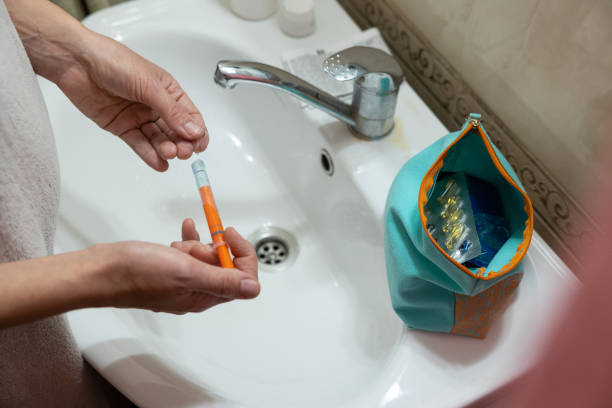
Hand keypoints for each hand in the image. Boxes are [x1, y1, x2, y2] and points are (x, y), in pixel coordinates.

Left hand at [55, 32, 208, 170]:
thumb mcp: (150, 86)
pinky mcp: (122, 126)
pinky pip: (139, 144)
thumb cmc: (113, 61)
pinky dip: (149, 155)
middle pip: (176, 130)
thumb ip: (172, 111)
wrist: (77, 63)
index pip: (189, 115)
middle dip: (182, 142)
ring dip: (166, 149)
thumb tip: (193, 130)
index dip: (197, 131)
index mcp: (167, 90)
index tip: (199, 144)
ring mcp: (138, 116)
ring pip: (158, 139)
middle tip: (183, 151)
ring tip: (169, 154)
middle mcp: (155, 104)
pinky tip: (159, 163)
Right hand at [94, 221, 258, 313]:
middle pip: (226, 266)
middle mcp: (196, 292)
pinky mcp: (170, 270)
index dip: (241, 254)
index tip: (228, 235)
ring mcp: (182, 281)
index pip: (242, 278)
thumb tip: (253, 288)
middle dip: (215, 249)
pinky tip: (184, 229)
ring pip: (207, 257)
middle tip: (196, 244)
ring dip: (199, 244)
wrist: (101, 270)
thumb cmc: (137, 274)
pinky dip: (189, 240)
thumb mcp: (185, 273)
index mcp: (204, 297)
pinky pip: (190, 253)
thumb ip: (221, 280)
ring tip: (179, 245)